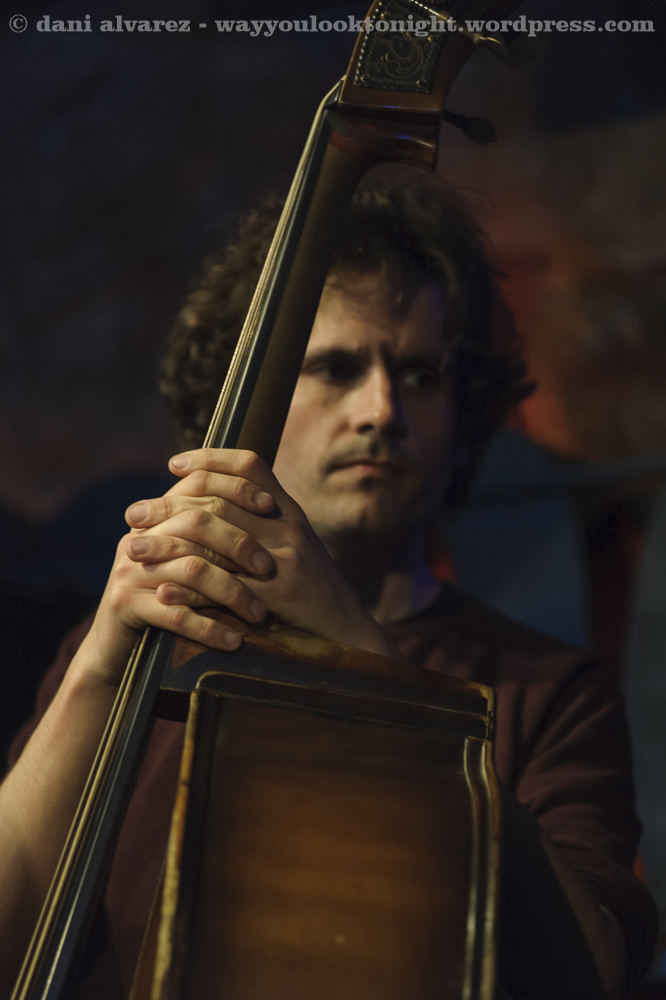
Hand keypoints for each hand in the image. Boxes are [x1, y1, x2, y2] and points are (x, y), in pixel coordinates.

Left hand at [86, 449, 396, 682]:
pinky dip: (188, 588)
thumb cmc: (316, 591)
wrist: (350, 631)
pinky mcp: (278, 595)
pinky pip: (223, 586)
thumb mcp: (297, 547)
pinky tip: (162, 592)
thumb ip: (266, 524)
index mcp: (290, 511)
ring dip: (167, 542)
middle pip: (220, 499)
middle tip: (133, 513)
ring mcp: (284, 559)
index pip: (250, 465)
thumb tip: (220, 504)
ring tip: (134, 549)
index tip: (173, 464)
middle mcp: (288, 526)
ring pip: (214, 536)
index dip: (210, 458)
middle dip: (169, 505)